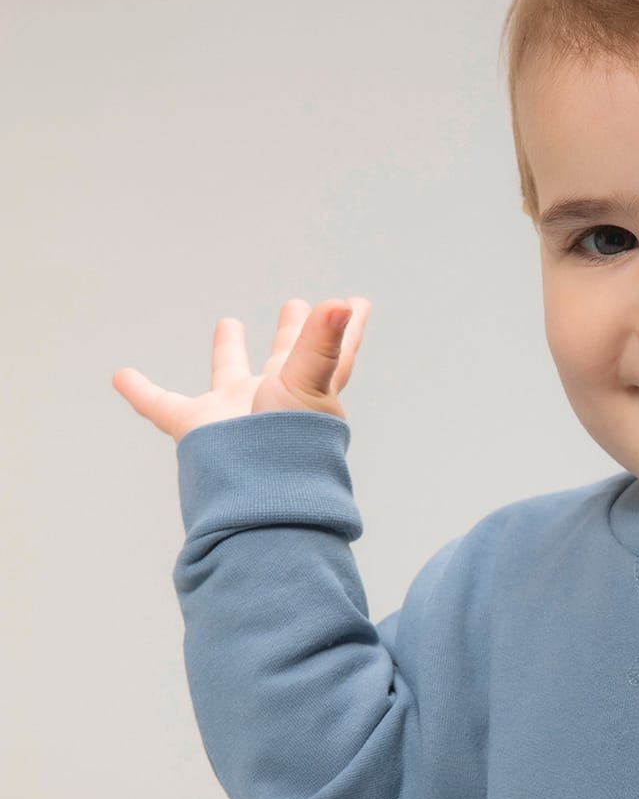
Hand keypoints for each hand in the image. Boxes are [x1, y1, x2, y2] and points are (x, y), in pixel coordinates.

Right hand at [111, 296, 369, 441]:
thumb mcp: (309, 384)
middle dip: (290, 333)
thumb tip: (344, 302)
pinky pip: (161, 406)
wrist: (257, 496)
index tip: (356, 302)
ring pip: (229, 375)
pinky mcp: (198, 429)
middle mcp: (272, 399)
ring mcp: (235, 415)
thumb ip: (325, 344)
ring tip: (228, 323)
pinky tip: (122, 376)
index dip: (347, 327)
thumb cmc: (293, 445)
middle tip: (294, 306)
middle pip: (284, 358)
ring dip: (226, 351)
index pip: (332, 351)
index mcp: (305, 389)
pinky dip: (140, 392)